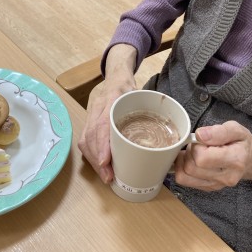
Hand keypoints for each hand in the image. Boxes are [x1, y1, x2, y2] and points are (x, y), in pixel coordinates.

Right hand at [77, 44, 136, 183]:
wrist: (115, 75)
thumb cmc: (130, 87)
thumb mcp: (141, 94)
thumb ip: (150, 111)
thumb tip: (166, 134)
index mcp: (111, 97)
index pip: (102, 123)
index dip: (102, 143)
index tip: (104, 161)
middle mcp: (97, 106)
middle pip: (91, 135)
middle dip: (98, 158)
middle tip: (108, 176)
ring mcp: (90, 113)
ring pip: (85, 139)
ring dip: (94, 160)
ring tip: (106, 175)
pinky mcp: (88, 120)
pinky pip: (85, 139)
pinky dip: (91, 154)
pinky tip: (100, 165)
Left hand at [174, 121, 251, 192]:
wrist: (251, 160)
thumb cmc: (242, 142)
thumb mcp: (235, 129)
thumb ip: (218, 131)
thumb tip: (199, 135)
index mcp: (235, 160)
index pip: (202, 158)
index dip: (196, 146)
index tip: (202, 140)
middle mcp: (226, 177)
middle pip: (191, 168)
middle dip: (189, 153)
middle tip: (198, 145)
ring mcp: (217, 185)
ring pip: (184, 176)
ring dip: (184, 162)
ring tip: (195, 153)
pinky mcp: (210, 188)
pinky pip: (185, 181)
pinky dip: (183, 169)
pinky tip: (193, 161)